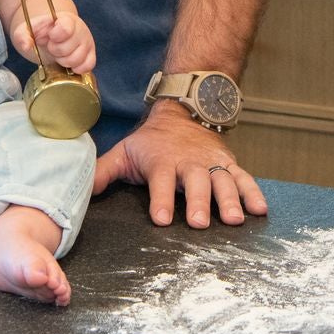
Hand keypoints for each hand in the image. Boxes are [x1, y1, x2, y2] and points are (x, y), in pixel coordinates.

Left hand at [30, 7, 94, 74]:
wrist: (51, 35)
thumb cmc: (40, 32)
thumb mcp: (26, 30)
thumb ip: (22, 35)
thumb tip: (26, 46)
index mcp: (66, 19)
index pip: (65, 29)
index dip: (54, 37)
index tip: (49, 36)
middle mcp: (81, 30)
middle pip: (68, 49)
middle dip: (55, 51)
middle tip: (52, 47)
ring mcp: (87, 43)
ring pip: (77, 60)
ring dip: (64, 61)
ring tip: (59, 55)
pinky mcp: (91, 55)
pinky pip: (88, 67)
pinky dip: (76, 69)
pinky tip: (68, 64)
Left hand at [93, 100, 267, 227]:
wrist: (182, 110)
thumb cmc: (151, 141)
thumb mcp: (124, 152)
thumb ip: (102, 173)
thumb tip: (74, 191)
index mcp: (161, 162)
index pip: (160, 182)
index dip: (160, 200)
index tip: (162, 219)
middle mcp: (188, 162)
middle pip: (195, 182)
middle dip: (198, 202)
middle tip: (200, 222)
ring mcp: (211, 162)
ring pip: (222, 180)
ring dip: (229, 200)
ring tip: (234, 220)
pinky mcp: (228, 162)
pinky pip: (243, 177)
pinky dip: (253, 192)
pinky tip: (260, 210)